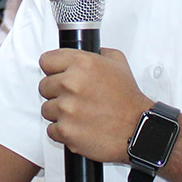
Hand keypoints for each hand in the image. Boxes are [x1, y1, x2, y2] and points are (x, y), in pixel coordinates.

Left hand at [38, 47, 152, 163]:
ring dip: (59, 113)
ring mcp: (66, 108)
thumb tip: (89, 51)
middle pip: (44, 86)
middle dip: (57, 92)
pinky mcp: (65, 130)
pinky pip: (51, 129)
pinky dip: (63, 131)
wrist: (137, 129)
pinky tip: (78, 127)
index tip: (58, 75)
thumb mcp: (118, 63)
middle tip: (75, 98)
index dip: (53, 69)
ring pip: (46, 109)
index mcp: (81, 64)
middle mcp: (71, 84)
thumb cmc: (128, 100)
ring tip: (79, 113)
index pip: (46, 61)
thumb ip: (99, 53)